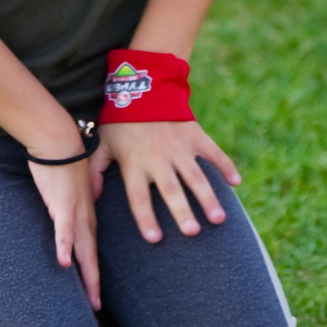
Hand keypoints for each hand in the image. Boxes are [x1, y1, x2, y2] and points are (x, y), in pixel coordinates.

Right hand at [26, 156, 100, 309]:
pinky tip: (63, 263)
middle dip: (94, 284)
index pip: (91, 251)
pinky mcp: (61, 205)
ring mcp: (75, 213)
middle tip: (98, 309)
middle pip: (90, 257)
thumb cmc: (63, 163)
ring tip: (92, 299)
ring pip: (82, 250)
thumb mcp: (71, 190)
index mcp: (87, 216)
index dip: (93, 274)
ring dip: (87, 275)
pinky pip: (63, 229)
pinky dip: (64, 246)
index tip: (95, 296)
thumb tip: (70, 218)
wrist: (60, 140)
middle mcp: (85, 218)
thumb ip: (71, 207)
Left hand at [94, 121, 240, 242]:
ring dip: (207, 197)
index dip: (146, 218)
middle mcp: (158, 159)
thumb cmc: (121, 121)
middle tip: (193, 233)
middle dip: (182, 211)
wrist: (143, 87)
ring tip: (218, 219)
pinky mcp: (195, 135)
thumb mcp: (103, 144)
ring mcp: (179, 147)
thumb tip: (91, 198)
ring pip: (195, 176)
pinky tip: (236, 182)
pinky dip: (225, 166)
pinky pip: (213, 152)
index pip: (138, 196)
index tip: (155, 239)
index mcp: (135, 164)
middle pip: (171, 190)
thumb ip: (97, 171)